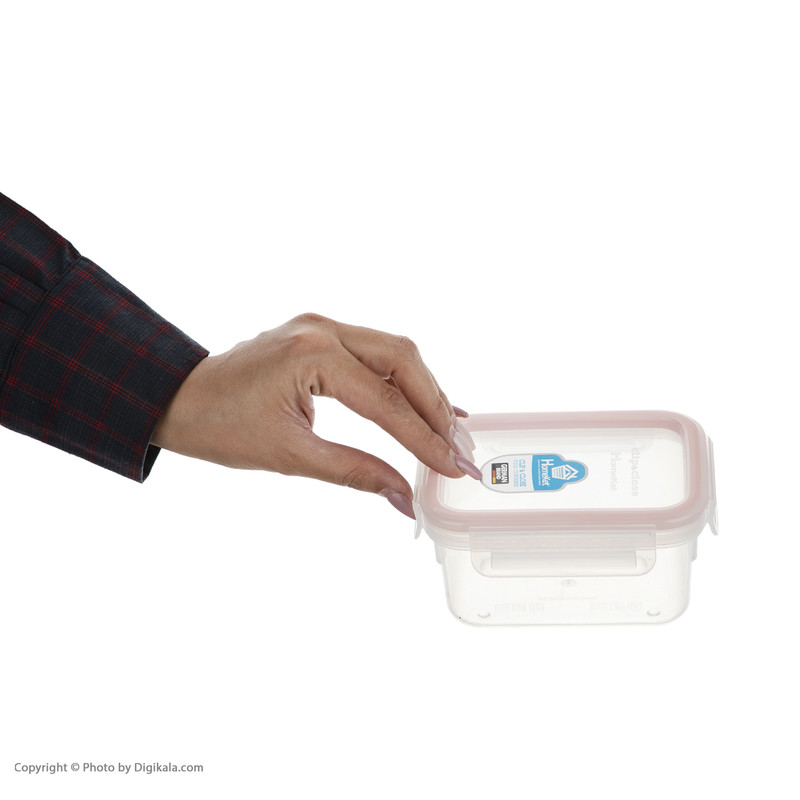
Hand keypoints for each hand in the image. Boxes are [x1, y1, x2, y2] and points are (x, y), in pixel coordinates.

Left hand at [151, 313, 478, 517]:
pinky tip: (424, 400)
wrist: (179, 398)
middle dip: (436, 406)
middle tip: (457, 448)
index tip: (452, 467)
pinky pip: (375, 352)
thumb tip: (404, 498)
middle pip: (403, 360)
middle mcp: (322, 329)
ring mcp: (321, 326)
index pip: (386, 402)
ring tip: (448, 430)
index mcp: (311, 355)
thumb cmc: (219, 426)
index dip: (424, 438)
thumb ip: (355, 473)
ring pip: (394, 351)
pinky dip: (402, 379)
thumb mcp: (290, 456)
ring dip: (424, 391)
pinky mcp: (319, 333)